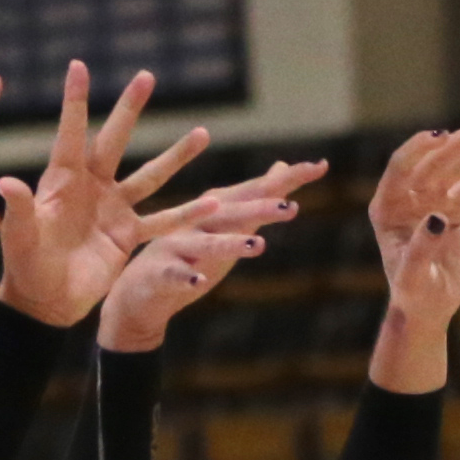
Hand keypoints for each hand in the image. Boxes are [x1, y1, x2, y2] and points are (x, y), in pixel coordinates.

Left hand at [0, 62, 212, 328]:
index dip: (74, 100)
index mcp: (61, 180)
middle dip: (130, 108)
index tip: (78, 65)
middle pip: (115, 140)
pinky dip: (187, 214)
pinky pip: (163, 222)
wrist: (43, 301)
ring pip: (150, 176)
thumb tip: (5, 182)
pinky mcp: (129, 235)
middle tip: (146, 75)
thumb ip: (19, 208)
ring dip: (176, 155)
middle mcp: (91, 186)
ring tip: (202, 132)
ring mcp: (114, 208)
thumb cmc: (23, 264)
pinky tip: (214, 202)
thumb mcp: (18, 235)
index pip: (70, 133)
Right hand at [92, 159, 319, 352]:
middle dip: (260, 208)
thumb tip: (283, 169)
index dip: (287, 179)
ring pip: (207, 244)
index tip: (320, 166)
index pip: (255, 191)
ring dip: (230, 244)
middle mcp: (197, 222)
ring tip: (257, 245)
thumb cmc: (188, 255)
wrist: (139, 293)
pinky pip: (176, 276)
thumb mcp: (226, 225)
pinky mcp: (161, 274)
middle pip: (233, 213)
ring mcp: (177, 246)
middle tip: (290, 206)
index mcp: (215, 209)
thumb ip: (254, 198)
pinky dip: (187, 278)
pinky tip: (201, 282)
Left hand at [363, 125, 459, 392]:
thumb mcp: (414, 277)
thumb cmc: (414, 297)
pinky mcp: (452, 207)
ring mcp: (430, 200)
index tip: (443, 137)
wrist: (428, 310)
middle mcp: (406, 198)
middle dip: (459, 146)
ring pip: (456, 166)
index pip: (400, 168)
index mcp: (386, 209)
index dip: (420, 150)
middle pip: (433, 162)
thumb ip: (421, 247)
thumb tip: (437, 216)